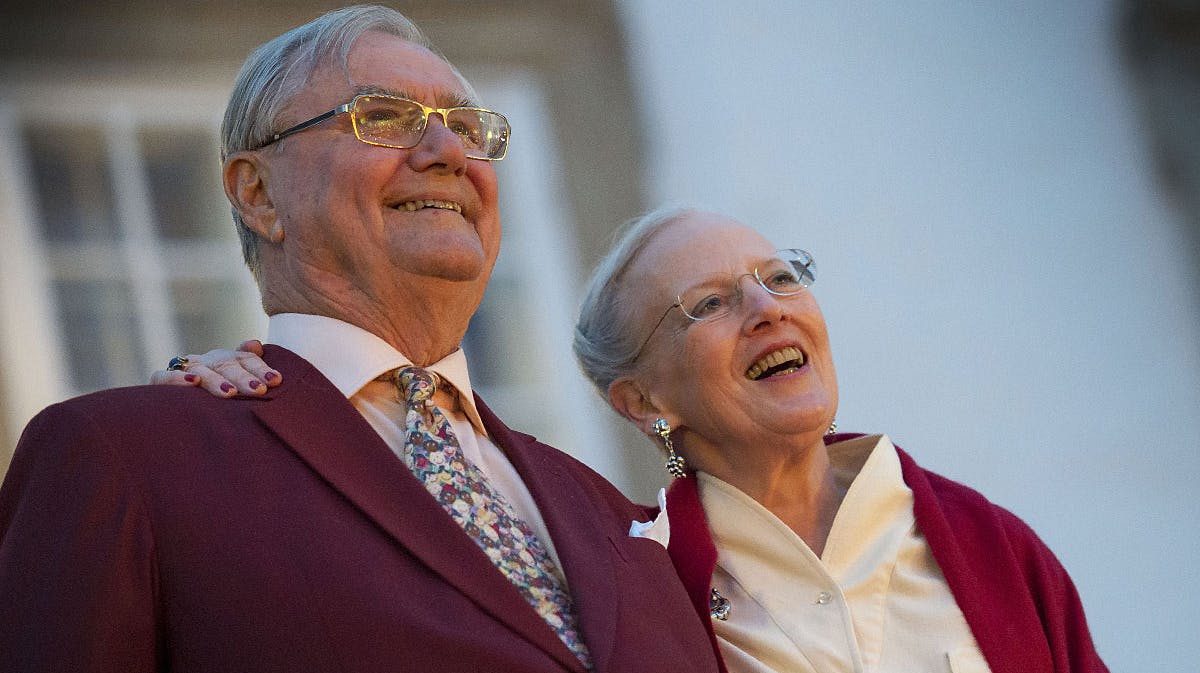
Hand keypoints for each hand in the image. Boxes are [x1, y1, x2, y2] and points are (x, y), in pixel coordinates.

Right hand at [150, 340, 281, 396]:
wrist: (181, 410)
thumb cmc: (224, 396)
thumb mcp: (239, 380)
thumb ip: (249, 363)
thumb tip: (255, 344)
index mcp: (227, 360)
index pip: (245, 358)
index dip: (260, 368)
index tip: (276, 380)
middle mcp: (207, 361)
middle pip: (225, 364)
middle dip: (243, 377)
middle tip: (259, 390)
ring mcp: (184, 370)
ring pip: (200, 371)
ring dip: (215, 381)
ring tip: (230, 393)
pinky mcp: (160, 381)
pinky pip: (162, 376)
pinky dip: (176, 378)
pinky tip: (193, 384)